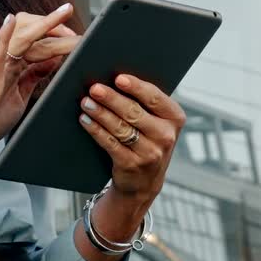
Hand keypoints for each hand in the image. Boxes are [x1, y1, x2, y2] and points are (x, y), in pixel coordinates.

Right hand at [0, 4, 80, 164]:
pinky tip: (11, 21)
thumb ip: (34, 77)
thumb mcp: (20, 96)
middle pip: (33, 36)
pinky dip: (4, 36)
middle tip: (78, 33)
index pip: (40, 44)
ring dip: (44, 25)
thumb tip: (54, 61)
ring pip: (22, 40)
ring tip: (62, 14)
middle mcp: (5, 63)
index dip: (59, 38)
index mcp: (14, 68)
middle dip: (57, 29)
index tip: (78, 39)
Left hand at [78, 74, 185, 215]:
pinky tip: (85, 119)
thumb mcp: (155, 122)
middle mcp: (165, 136)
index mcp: (174, 118)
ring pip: (121, 127)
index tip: (119, 78)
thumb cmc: (146, 140)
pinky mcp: (132, 164)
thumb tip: (114, 79)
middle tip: (95, 88)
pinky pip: (110, 143)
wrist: (143, 181)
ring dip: (100, 113)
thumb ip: (144, 103)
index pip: (155, 98)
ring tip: (86, 102)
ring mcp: (150, 153)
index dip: (136, 87)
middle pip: (135, 112)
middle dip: (112, 99)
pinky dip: (95, 130)